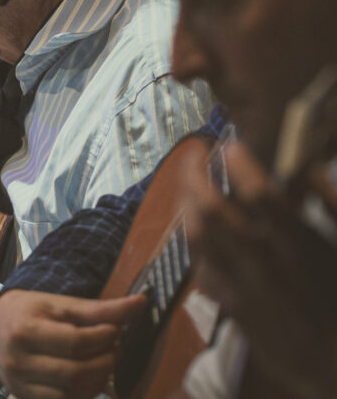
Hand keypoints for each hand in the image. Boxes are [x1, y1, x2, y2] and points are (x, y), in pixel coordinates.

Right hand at [0, 289, 146, 398]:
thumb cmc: (31, 312)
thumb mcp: (61, 305)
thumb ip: (101, 309)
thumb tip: (142, 303)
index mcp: (24, 331)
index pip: (75, 342)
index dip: (103, 339)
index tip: (114, 332)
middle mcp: (17, 361)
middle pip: (75, 372)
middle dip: (104, 362)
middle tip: (115, 349)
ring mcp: (19, 384)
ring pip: (71, 392)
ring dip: (97, 379)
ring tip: (103, 361)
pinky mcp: (23, 397)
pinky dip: (83, 392)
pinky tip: (89, 376)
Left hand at [184, 140, 336, 397]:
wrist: (333, 365)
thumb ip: (335, 206)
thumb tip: (308, 169)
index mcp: (302, 250)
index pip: (261, 196)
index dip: (241, 165)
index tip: (231, 145)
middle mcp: (266, 267)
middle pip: (215, 211)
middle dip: (197, 174)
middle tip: (195, 152)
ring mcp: (243, 289)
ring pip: (197, 235)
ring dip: (187, 201)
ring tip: (189, 180)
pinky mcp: (231, 307)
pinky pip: (200, 264)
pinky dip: (193, 237)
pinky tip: (195, 221)